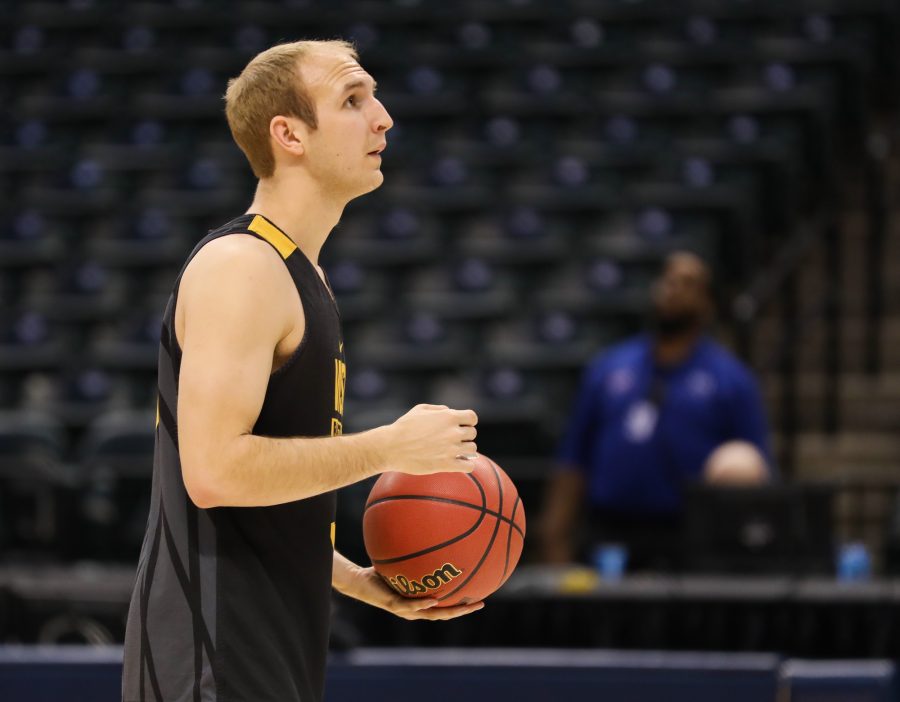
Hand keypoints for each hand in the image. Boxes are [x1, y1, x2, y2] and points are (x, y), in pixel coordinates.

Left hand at [345, 565, 484, 620]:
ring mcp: (405, 609)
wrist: (358, 581)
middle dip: (463, 610)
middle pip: (445, 613)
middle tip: (481, 603)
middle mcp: (415, 609)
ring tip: (464, 606)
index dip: (462, 604)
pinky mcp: (394, 605)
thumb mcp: (402, 562)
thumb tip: (428, 534)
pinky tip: (434, 600)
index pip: (445, 605)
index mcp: (420, 602)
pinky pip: (411, 605)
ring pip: (432, 615)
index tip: (480, 596)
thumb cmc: (380, 572)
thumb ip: (416, 555)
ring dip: (449, 612)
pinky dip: (423, 604)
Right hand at [379, 404, 478, 474]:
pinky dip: (467, 465)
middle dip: (464, 436)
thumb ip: (438, 409)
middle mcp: (453, 432)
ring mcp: (451, 449)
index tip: (460, 426)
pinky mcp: (446, 464)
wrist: (391, 447)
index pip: (472, 417)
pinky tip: (459, 463)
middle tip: (452, 441)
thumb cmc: (404, 427)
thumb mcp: (420, 410)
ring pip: (472, 449)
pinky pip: (469, 466)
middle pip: (472, 434)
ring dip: (465, 450)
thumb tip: (450, 412)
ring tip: (454, 452)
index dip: (467, 422)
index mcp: (448, 417)